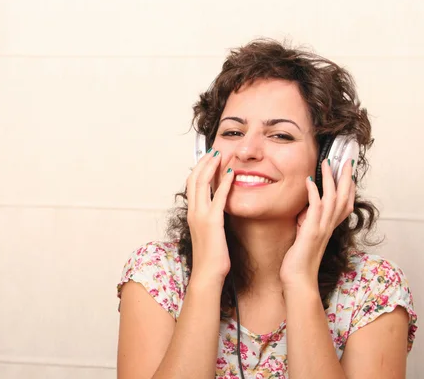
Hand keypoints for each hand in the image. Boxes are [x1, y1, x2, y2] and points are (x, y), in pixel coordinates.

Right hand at [186, 149, 234, 283]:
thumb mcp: (208, 232)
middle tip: (213, 150)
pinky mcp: (212, 222)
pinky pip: (218, 197)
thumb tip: (217, 209)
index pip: (191, 184)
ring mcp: (201, 216)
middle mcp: (193, 212)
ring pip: (202, 184)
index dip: (199, 169)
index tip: (208, 158)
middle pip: (194, 179)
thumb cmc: (210, 257)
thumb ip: (211, 218)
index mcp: (192, 213)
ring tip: (220, 155)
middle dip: (203, 162)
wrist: (207, 273)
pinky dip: (224, 183)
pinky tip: (232, 173)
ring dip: (211, 167)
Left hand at [280, 158, 355, 288]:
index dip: (348, 188)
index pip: (344, 204)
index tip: (348, 173)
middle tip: (346, 161)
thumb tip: (303, 212)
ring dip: (329, 180)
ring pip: (332, 199)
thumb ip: (307, 223)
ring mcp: (321, 228)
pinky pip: (315, 208)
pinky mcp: (311, 231)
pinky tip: (309, 181)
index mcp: (328, 228)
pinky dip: (313, 193)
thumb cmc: (298, 261)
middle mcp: (328, 226)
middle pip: (344, 198)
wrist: (298, 279)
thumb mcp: (304, 237)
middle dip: (345, 178)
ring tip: (326, 163)